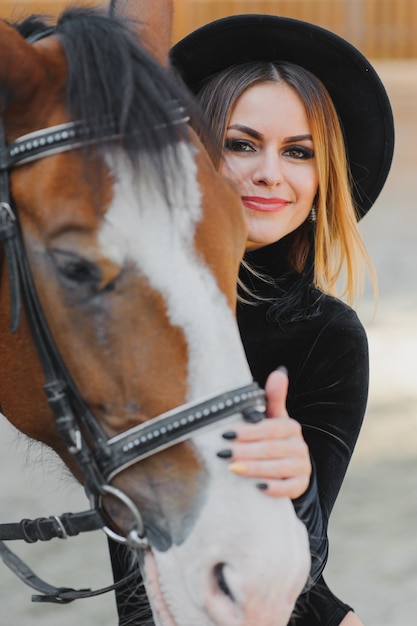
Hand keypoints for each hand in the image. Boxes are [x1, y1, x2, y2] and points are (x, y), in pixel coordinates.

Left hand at [217, 368, 311, 497]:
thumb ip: (273, 397)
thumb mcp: (272, 418)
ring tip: (233, 468)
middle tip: (223, 453)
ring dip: (254, 468)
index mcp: (290, 427)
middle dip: (245, 451)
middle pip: (271, 448)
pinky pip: (289, 487)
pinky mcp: (301, 485)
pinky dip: (274, 488)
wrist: (289, 469)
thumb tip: (279, 372)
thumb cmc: (273, 439)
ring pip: (278, 468)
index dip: (248, 431)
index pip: (270, 428)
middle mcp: (299, 446)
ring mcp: (302, 466)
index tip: (226, 434)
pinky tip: (257, 487)